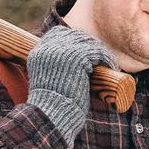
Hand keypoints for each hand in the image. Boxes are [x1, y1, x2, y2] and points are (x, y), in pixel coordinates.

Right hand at [25, 24, 118, 147]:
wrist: (51, 116)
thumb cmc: (52, 108)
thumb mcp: (47, 83)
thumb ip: (53, 71)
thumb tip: (70, 71)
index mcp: (37, 53)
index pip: (57, 33)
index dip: (74, 40)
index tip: (85, 51)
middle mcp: (48, 48)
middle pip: (75, 36)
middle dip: (89, 45)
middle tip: (101, 58)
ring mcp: (62, 51)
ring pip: (88, 43)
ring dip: (100, 52)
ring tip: (108, 63)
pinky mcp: (77, 57)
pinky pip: (97, 52)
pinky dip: (107, 58)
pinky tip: (111, 67)